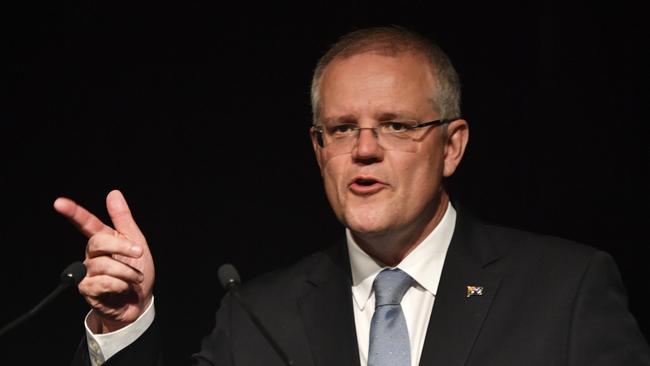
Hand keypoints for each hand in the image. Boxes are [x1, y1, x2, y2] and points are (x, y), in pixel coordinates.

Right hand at [54, 190, 154, 332]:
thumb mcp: (137, 242)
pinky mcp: (87, 290)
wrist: (140, 301)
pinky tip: (122, 289)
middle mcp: (91, 254)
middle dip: (122, 247)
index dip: (73, 212)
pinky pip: (104, 282)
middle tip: (139, 253)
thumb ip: (123, 219)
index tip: (59, 202)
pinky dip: (120, 285)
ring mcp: (86, 272)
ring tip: (134, 279)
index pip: (85, 223)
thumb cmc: (138, 270)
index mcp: (102, 240)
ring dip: (127, 272)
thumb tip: (113, 193)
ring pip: (105, 265)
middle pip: (98, 242)